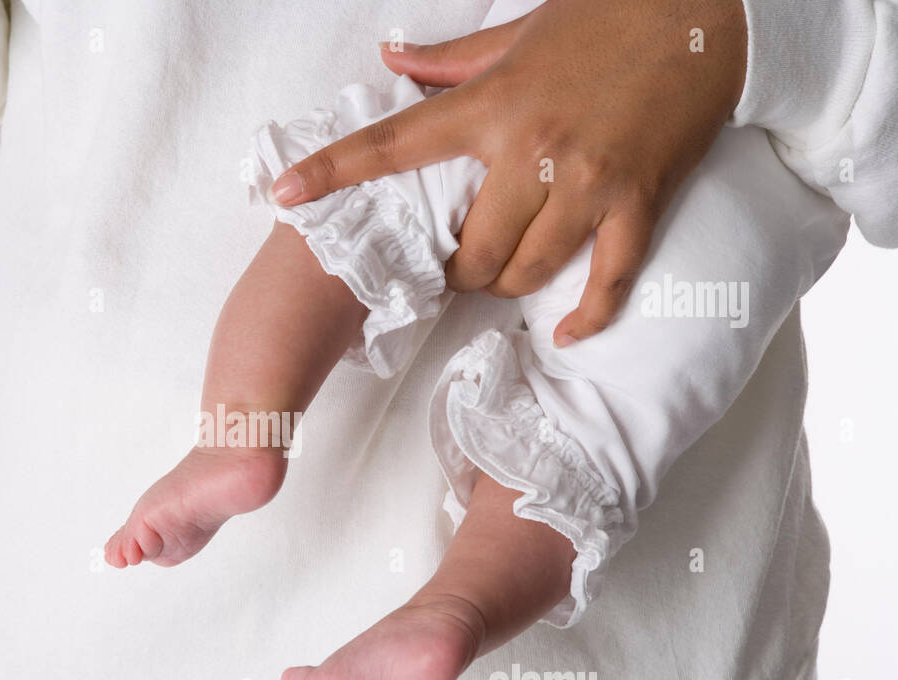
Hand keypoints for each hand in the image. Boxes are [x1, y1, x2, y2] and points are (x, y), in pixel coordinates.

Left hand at [271, 0, 747, 344]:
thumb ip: (449, 60)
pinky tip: (567, 333)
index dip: (332, 171)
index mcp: (492, 104)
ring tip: (502, 279)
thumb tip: (390, 59)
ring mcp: (588, 181)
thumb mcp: (518, 31)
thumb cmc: (607, 16)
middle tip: (456, 266)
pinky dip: (585, 316)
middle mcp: (532, 149)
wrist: (710, 8)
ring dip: (504, 287)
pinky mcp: (639, 203)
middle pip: (468, 249)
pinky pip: (607, 281)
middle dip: (454, 272)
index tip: (282, 196)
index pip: (394, 144)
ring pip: (524, 272)